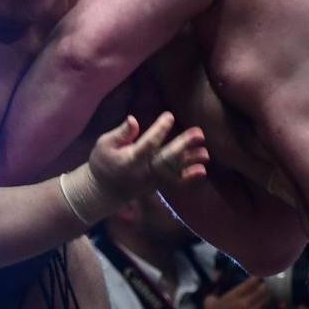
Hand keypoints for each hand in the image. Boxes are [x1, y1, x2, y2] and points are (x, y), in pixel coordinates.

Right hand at [88, 111, 209, 202]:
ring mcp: (153, 181)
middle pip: (166, 159)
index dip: (159, 130)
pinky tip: (202, 169)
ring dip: (191, 162)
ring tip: (206, 153)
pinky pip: (175, 183)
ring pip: (174, 172)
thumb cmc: (103, 163)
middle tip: (199, 133)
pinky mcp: (158, 186)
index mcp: (130, 159)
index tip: (169, 116)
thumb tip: (133, 119)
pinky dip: (189, 178)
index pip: (147, 144)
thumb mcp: (104, 144)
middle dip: (183, 146)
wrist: (104, 192)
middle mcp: (144, 171)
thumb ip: (120, 133)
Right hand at [201, 275, 272, 308]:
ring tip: (265, 295)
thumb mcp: (209, 301)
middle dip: (264, 286)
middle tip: (264, 285)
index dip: (257, 277)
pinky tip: (263, 308)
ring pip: (265, 301)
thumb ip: (215, 289)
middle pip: (262, 290)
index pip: (251, 282)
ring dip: (265, 296)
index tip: (258, 276)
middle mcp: (244, 303)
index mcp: (233, 296)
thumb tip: (218, 277)